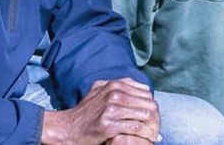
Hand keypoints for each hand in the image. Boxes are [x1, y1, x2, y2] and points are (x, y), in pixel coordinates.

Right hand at [40, 78, 158, 144]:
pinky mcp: (108, 125)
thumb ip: (121, 87)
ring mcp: (110, 109)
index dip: (151, 104)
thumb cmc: (86, 111)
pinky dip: (143, 134)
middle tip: (157, 126)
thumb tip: (146, 91)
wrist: (66, 128)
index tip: (152, 115)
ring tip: (154, 133)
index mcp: (114, 84)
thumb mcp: (100, 91)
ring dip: (151, 125)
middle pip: (148, 103)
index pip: (146, 92)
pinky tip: (145, 138)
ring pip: (145, 115)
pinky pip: (135, 128)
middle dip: (155, 116)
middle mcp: (113, 93)